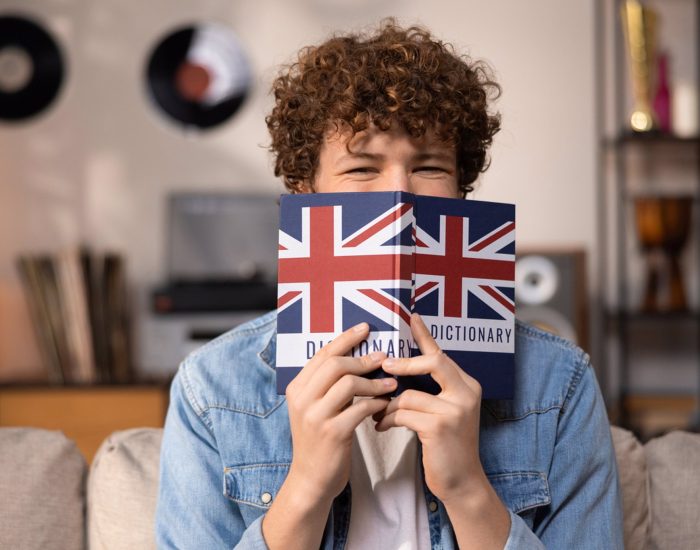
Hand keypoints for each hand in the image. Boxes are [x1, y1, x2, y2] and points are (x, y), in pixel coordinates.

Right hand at [285, 322, 395, 503]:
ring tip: (390, 383)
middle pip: (335, 364)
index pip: (322, 354)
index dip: (345, 338)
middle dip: (363, 358)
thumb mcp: (315, 408)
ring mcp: (316, 416)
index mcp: (297, 389)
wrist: (311, 479)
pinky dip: (376, 403)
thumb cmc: (319, 440)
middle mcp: (302, 399)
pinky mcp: (333, 433)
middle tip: (384, 357)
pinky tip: (386, 404)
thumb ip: (327, 386)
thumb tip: (356, 358)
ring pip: (349, 383)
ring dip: (374, 381)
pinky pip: (360, 408)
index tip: (365, 328)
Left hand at [374, 313, 484, 503]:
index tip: (412, 317)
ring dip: (387, 405)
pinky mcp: (441, 426)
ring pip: (409, 394)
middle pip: (433, 362)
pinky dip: (388, 419)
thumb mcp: (442, 413)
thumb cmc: (445, 446)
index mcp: (466, 385)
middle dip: (405, 363)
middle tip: (384, 366)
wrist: (461, 482)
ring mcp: (456, 409)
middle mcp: (466, 393)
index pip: (442, 354)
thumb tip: (394, 369)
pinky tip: (381, 426)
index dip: (425, 335)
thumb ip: (428, 390)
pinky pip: (404, 413)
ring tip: (377, 414)